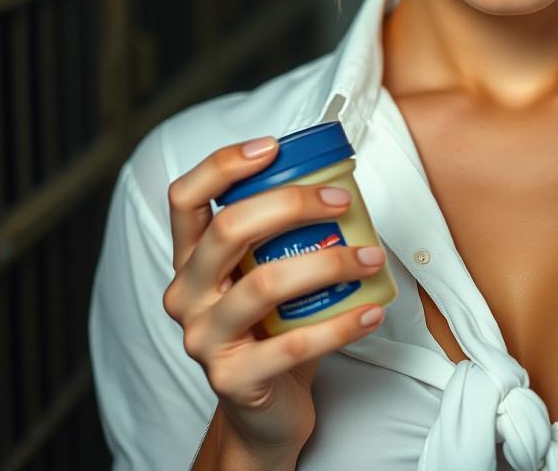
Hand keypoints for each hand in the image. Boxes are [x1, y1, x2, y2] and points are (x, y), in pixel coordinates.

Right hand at [162, 137, 386, 455]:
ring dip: (329, 263)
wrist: (264, 410)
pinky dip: (342, 324)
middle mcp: (188, 295)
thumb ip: (279, 233)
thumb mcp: (265, 271)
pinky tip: (372, 310)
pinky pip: (294, 345)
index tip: (272, 147)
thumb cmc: (273, 326)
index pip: (185, 198)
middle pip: (229, 230)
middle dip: (292, 204)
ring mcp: (206, 340)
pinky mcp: (235, 380)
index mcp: (192, 259)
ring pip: (265, 284)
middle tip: (343, 202)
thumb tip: (339, 179)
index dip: (223, 165)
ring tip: (371, 257)